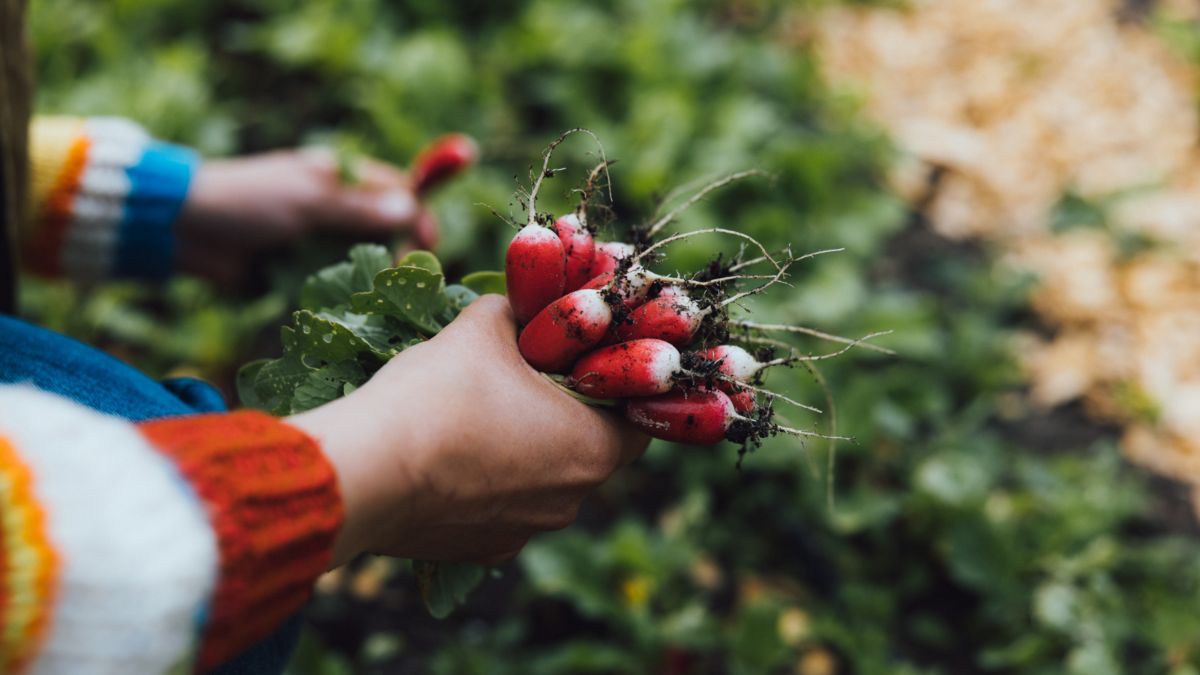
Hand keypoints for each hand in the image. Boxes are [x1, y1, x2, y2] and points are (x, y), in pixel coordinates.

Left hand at [176, 150, 437, 284]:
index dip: (416, 215)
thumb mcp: (307, 200)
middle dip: (398, 254)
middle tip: (399, 279)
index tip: (426, 244)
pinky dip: (343, 297)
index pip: (397, 191)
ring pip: (364, 263)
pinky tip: (351, 311)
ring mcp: (318, 242)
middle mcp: (335, 209)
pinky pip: (334, 287)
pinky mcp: (301, 273)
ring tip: (377, 299)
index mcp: (340, 178)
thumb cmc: (246, 201)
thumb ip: (358, 209)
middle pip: (387, 231)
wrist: (185, 230)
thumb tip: (410, 208)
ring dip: (371, 280)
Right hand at [289, 295, 648, 565]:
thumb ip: (517, 311)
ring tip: (483, 410)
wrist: (363, 474)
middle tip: (534, 375)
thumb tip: (521, 304)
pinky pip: (500, 507)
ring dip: (524, 448)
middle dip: (566, 411)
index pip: (638, 420)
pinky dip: (486, 481)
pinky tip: (451, 451)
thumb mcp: (483, 329)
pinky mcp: (481, 550)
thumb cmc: (437, 396)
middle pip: (588, 449)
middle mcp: (570, 502)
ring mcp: (524, 532)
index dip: (621, 384)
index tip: (591, 360)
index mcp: (592, 451)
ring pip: (542, 481)